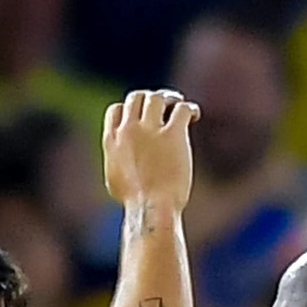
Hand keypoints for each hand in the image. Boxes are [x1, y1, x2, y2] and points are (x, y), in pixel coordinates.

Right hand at [102, 88, 200, 213]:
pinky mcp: (172, 135)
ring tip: (178, 104)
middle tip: (163, 103)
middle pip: (136, 98)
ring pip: (157, 97)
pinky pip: (181, 109)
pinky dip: (188, 108)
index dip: (129, 109)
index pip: (116, 110)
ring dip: (169, 98)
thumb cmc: (136, 204)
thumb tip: (119, 163)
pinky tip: (194, 115)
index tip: (141, 115)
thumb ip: (116, 163)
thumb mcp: (115, 181)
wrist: (152, 209)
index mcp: (112, 140)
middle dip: (149, 98)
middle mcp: (128, 130)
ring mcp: (150, 130)